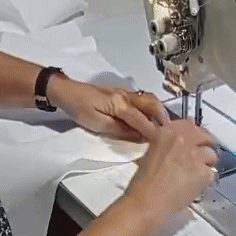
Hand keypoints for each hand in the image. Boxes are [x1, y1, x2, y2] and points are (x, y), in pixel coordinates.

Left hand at [47, 74, 168, 141]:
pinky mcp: (121, 93)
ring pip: (149, 100)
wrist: (66, 92)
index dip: (155, 133)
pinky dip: (150, 109)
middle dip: (163, 118)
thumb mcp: (98, 124)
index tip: (165, 143)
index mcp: (122, 105)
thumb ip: (121, 130)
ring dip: (158, 112)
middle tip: (169, 133)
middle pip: (152, 105)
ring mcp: (125, 93)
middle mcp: (127, 96)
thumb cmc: (80, 109)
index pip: (144, 120)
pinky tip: (149, 119)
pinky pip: (142, 100)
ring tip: (162, 127)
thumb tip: (140, 136)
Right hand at [122, 119, 216, 225]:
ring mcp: (195, 156)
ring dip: (206, 163)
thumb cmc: (143, 183)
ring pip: (211, 155)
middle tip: (200, 157)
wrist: (146, 202)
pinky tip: (196, 185)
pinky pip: (212, 172)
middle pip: (205, 136)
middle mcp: (183, 140)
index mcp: (167, 132)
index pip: (189, 125)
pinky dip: (206, 179)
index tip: (192, 143)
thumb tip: (177, 148)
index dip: (193, 136)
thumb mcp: (150, 154)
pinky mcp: (203, 173)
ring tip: (197, 174)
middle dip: (204, 146)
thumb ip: (166, 145)